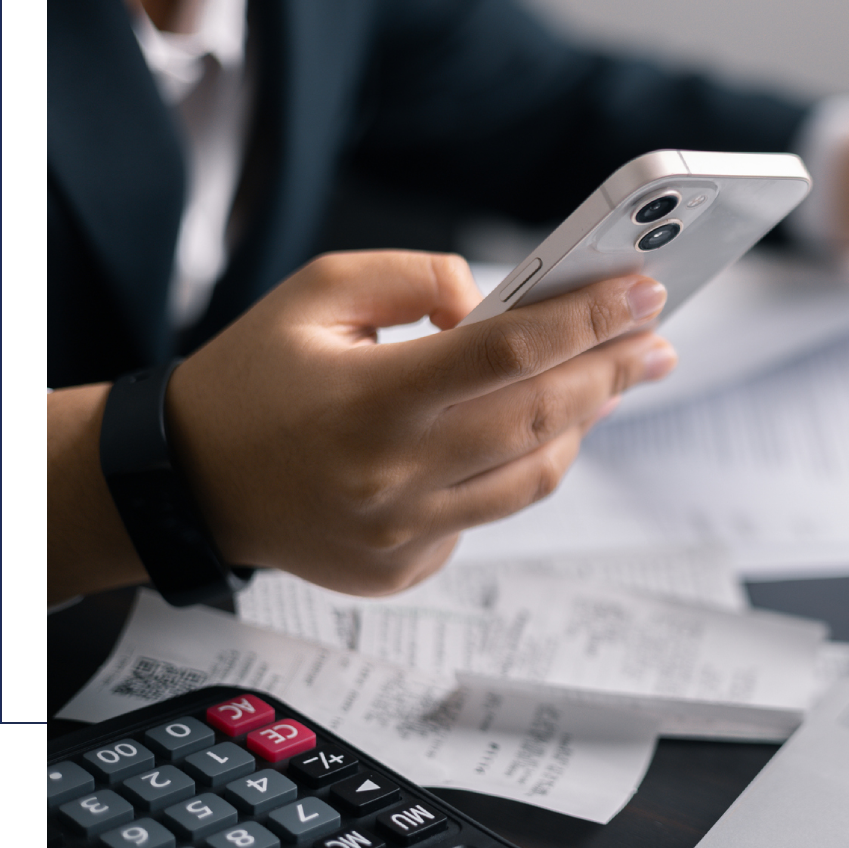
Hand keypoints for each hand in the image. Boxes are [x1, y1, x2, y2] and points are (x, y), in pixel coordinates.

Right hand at [164, 251, 676, 596]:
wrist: (190, 484)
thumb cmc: (252, 379)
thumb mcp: (316, 292)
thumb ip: (413, 278)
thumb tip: (494, 302)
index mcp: (372, 400)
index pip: (509, 352)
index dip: (588, 319)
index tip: (644, 294)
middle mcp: (395, 477)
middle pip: (542, 419)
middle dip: (614, 372)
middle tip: (658, 341)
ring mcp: (403, 535)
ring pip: (533, 478)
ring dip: (584, 426)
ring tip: (612, 382)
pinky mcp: (404, 569)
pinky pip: (490, 513)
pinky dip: (521, 468)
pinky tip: (533, 432)